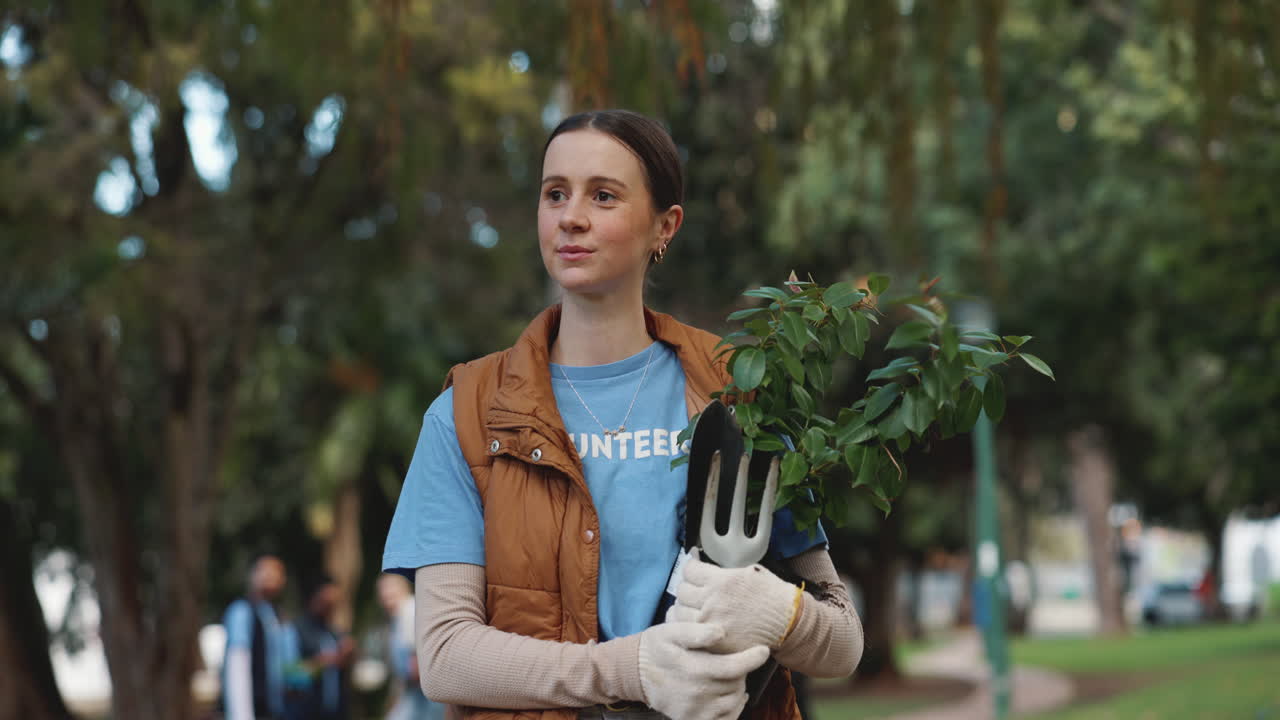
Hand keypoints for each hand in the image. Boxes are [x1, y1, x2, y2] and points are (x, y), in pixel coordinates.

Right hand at [637, 621, 769, 719]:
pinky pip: (724, 719)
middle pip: (736, 684)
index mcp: (694, 668)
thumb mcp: (672, 630)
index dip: (753, 658)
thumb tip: (721, 632)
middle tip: (738, 660)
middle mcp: (696, 693)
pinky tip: (731, 696)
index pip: (734, 667)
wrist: (634, 672)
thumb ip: (696, 631)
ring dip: (738, 688)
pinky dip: (733, 709)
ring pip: (734, 702)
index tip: (763, 650)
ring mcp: (694, 710)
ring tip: (733, 676)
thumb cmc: (658, 646)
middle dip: (742, 670)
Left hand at [669, 550, 801, 653]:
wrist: (788, 622)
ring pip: (680, 612)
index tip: (693, 571)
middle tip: (694, 590)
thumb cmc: (772, 596)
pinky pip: (689, 632)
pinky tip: (695, 624)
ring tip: (693, 608)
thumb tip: (706, 568)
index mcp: (722, 581)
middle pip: (682, 591)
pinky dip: (689, 627)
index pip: (689, 570)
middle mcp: (713, 601)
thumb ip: (725, 572)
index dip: (691, 569)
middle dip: (687, 588)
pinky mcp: (714, 642)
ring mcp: (711, 623)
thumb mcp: (750, 572)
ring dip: (685, 608)